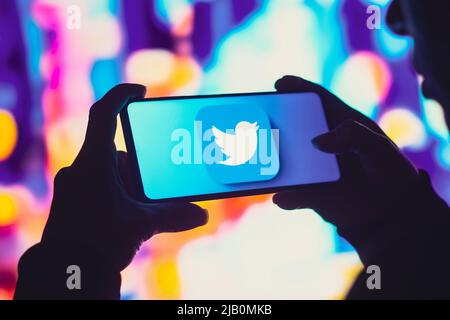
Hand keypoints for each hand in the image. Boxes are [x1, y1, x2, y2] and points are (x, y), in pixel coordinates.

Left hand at [41, 84, 207, 271]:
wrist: (66, 273)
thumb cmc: (98, 241)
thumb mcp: (141, 224)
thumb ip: (174, 215)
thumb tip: (202, 214)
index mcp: (94, 162)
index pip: (103, 114)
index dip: (122, 95)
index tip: (141, 91)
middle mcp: (83, 169)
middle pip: (119, 154)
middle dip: (142, 168)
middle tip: (160, 180)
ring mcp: (78, 186)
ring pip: (113, 175)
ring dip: (133, 186)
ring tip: (149, 206)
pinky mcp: (77, 203)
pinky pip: (104, 190)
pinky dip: (121, 197)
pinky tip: (135, 215)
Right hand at [272, 76, 421, 253]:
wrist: (391, 214)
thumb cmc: (390, 174)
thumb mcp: (379, 150)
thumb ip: (355, 137)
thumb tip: (318, 141)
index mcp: (342, 126)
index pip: (318, 101)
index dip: (299, 89)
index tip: (280, 84)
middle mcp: (324, 145)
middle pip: (294, 129)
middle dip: (275, 122)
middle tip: (258, 119)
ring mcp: (315, 170)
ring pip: (287, 162)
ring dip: (272, 161)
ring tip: (259, 157)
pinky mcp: (312, 195)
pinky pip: (294, 195)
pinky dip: (286, 197)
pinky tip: (281, 197)